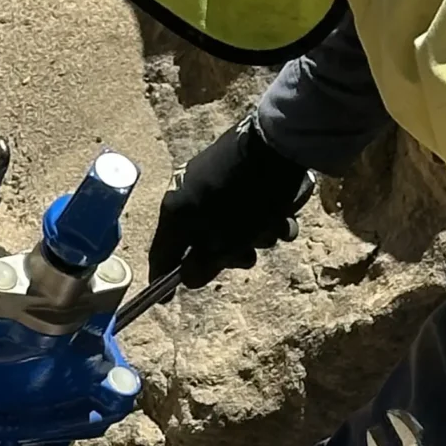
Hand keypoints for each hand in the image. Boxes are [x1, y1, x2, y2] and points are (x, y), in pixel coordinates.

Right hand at [149, 115, 313, 289]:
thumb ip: (204, 265)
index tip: (167, 299)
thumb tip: (188, 278)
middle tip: (249, 258)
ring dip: (256, 235)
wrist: (276, 145)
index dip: (164, 279)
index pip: (162, 254)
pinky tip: (284, 216)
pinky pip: (248, 205)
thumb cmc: (245, 202)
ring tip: (274, 229)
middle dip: (231, 254)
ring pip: (232, 225)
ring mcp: (212, 179)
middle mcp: (187, 194)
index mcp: (175, 212)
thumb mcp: (225, 242)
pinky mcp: (237, 169)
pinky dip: (267, 216)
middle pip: (203, 242)